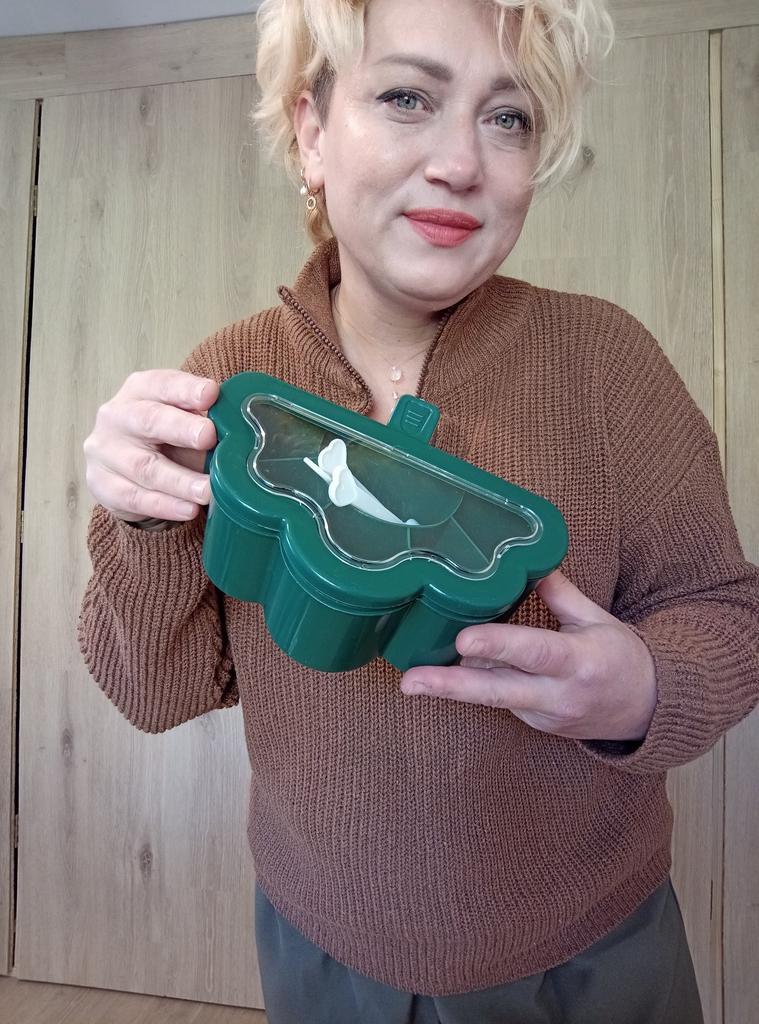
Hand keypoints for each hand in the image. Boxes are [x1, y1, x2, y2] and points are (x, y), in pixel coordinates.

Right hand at [83, 369, 218, 522]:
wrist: (123, 469)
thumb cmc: (164, 438)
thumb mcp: (183, 421)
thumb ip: (205, 421)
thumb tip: (240, 434)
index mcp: (140, 390)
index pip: (162, 384)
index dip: (186, 389)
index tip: (211, 394)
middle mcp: (117, 416)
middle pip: (148, 421)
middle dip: (181, 428)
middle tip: (209, 437)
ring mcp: (105, 451)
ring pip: (144, 466)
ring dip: (180, 480)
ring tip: (208, 490)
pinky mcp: (102, 484)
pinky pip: (135, 497)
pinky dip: (165, 505)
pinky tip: (188, 510)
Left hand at [400, 570, 656, 741]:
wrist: (648, 710)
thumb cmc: (622, 657)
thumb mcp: (597, 618)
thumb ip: (560, 593)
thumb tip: (527, 559)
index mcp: (580, 660)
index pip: (534, 651)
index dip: (498, 646)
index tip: (462, 642)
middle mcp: (560, 694)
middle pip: (498, 691)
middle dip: (451, 686)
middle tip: (411, 681)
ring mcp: (545, 715)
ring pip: (493, 696)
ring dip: (453, 687)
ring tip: (413, 679)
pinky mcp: (535, 724)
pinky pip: (501, 700)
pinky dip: (476, 686)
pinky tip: (445, 674)